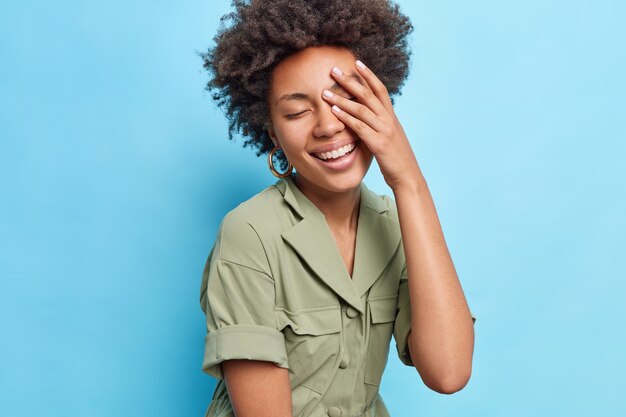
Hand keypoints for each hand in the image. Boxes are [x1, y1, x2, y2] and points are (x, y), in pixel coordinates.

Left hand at [322, 60, 421, 190]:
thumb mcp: (389, 137)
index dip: (368, 75)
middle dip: (349, 81)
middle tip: (333, 70)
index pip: (380, 89)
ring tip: (325, 92)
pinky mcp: (379, 143)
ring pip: (361, 108)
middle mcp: (389, 120)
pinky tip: (334, 112)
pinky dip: (346, 118)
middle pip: (367, 94)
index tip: (356, 62)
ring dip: (341, 99)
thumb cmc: (396, 158)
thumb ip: (380, 125)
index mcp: (391, 116)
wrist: (408, 176)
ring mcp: (384, 131)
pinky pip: (360, 127)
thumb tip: (369, 118)